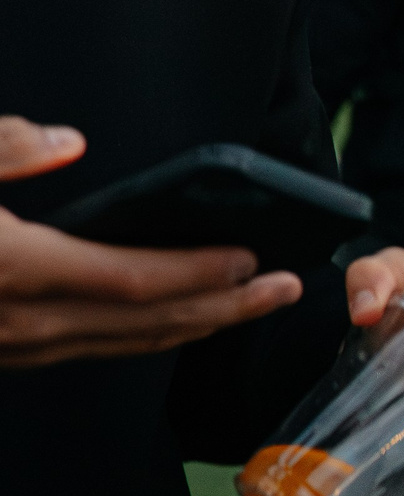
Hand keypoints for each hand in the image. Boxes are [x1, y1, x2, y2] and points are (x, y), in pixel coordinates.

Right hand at [0, 120, 303, 367]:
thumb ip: (6, 152)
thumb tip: (67, 142)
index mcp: (14, 267)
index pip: (130, 279)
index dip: (198, 273)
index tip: (251, 261)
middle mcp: (20, 319)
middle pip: (144, 320)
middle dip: (224, 307)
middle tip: (284, 290)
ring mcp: (11, 345)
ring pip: (121, 342)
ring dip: (191, 325)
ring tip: (247, 306)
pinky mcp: (5, 353)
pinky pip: (91, 349)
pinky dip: (144, 335)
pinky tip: (173, 320)